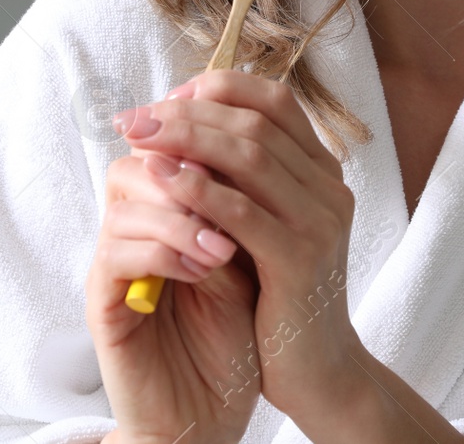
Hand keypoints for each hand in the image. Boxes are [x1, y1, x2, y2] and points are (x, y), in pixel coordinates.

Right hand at [86, 143, 258, 443]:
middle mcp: (132, 233)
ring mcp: (114, 267)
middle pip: (136, 163)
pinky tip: (204, 266)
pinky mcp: (103, 303)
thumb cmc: (232, 340)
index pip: (166, 147)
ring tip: (225, 247)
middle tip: (235, 193)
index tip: (252, 156)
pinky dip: (164, 252)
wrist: (209, 415)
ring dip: (181, 215)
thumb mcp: (249, 262)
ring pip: (125, 205)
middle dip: (189, 170)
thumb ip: (241, 209)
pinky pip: (117, 255)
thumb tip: (257, 148)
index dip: (202, 140)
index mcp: (164, 215)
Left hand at [117, 71, 369, 418]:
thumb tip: (177, 130)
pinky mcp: (300, 259)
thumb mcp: (266, 225)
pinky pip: (242, 211)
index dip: (218, 89)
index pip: (274, 100)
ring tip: (136, 138)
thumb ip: (240, 180)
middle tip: (133, 117)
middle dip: (188, 112)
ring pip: (250, 156)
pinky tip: (159, 179)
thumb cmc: (281, 295)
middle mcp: (329, 186)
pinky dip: (197, 188)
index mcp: (323, 170)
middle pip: (255, 122)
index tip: (166, 100)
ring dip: (185, 139)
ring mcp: (320, 221)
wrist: (320, 373)